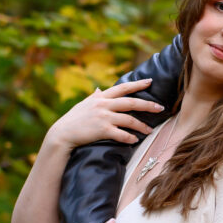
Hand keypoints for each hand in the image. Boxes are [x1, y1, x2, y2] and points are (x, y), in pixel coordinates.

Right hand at [46, 78, 162, 147]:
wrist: (62, 134)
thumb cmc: (73, 119)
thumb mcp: (83, 104)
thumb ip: (94, 96)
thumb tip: (98, 88)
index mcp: (101, 97)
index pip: (123, 88)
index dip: (137, 84)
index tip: (150, 81)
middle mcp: (104, 105)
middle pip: (131, 103)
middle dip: (147, 105)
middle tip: (160, 108)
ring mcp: (103, 117)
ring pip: (129, 120)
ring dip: (141, 126)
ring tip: (150, 131)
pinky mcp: (102, 130)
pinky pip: (121, 134)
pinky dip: (129, 137)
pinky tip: (135, 140)